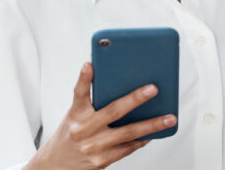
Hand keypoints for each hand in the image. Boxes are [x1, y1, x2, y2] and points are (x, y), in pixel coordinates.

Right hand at [26, 61, 176, 169]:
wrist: (55, 165)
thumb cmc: (69, 135)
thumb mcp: (74, 116)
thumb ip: (92, 104)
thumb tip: (120, 88)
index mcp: (75, 114)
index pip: (79, 93)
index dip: (84, 78)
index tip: (90, 64)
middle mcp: (83, 130)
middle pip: (113, 111)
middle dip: (135, 99)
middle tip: (153, 89)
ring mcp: (93, 147)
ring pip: (127, 133)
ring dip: (151, 125)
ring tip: (169, 118)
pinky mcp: (102, 161)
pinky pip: (127, 149)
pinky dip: (141, 140)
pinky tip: (152, 134)